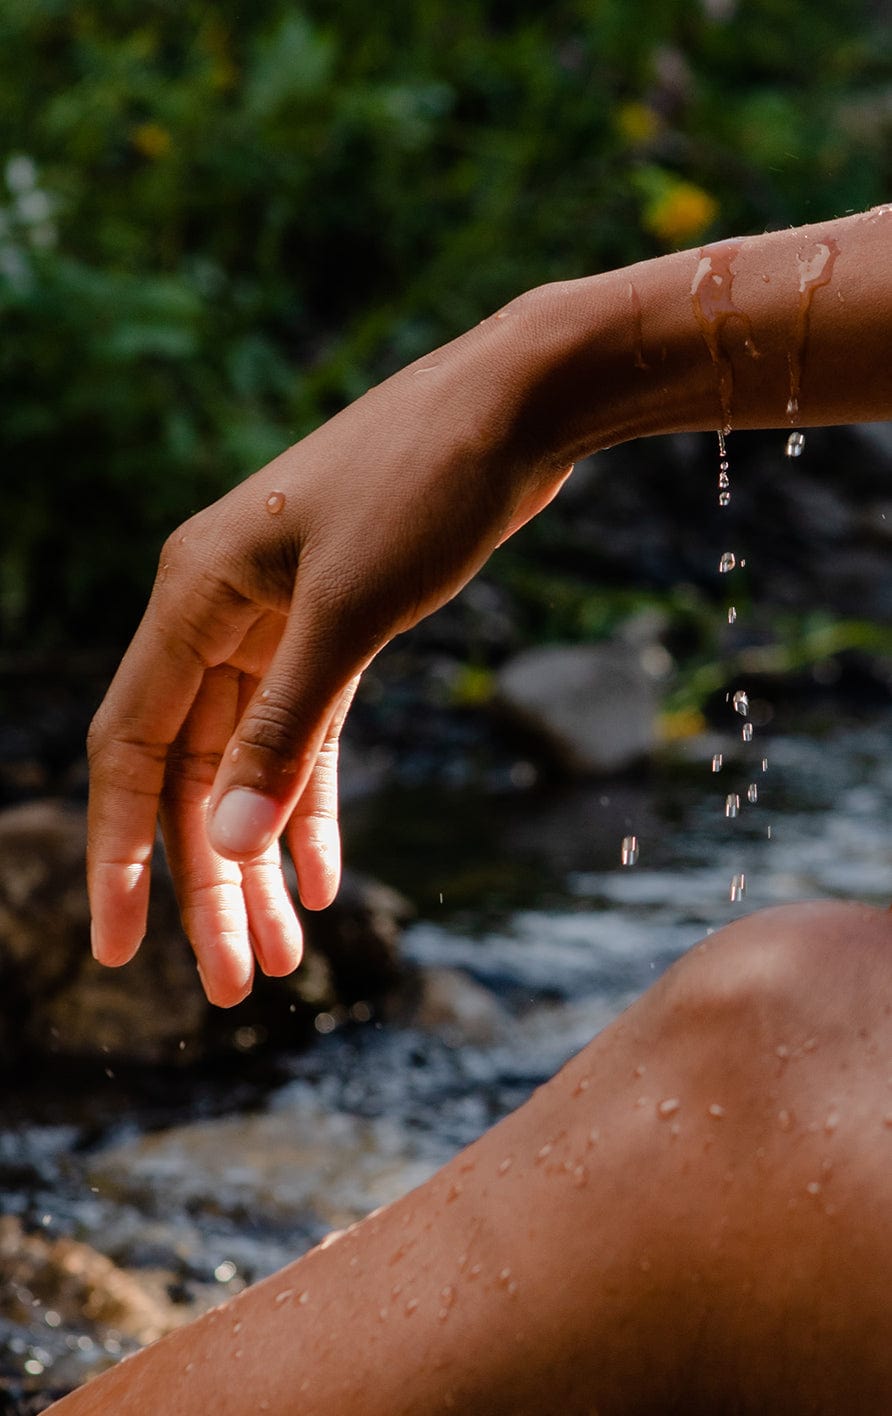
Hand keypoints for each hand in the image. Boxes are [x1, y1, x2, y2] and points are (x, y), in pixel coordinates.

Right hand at [87, 316, 570, 1004]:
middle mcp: (219, 610)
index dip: (123, 854)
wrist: (518, 404)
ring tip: (282, 957)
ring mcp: (277, 618)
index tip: (123, 948)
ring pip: (250, 763)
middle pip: (193, 772)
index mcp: (194, 595)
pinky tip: (327, 878)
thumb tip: (227, 842)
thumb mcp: (350, 612)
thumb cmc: (427, 484)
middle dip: (213, 881)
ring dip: (265, 857)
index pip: (131, 747)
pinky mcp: (334, 625)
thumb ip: (284, 729)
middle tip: (235, 984)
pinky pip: (307, 734)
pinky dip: (313, 804)